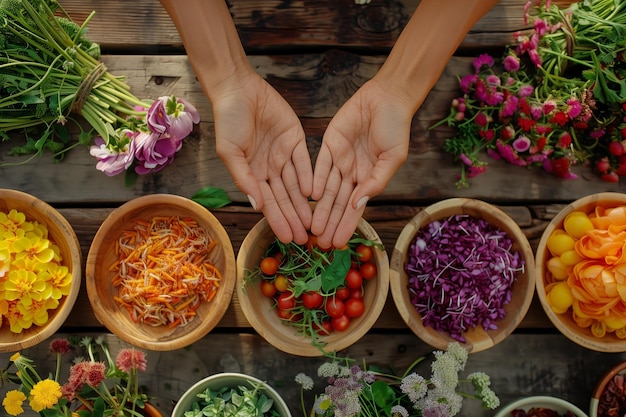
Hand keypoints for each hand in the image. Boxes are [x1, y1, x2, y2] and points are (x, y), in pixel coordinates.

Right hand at [212, 71, 312, 244]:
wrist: (239, 90)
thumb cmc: (228, 121)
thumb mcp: (230, 152)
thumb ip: (244, 178)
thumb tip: (256, 205)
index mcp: (253, 173)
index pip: (268, 203)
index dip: (278, 221)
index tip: (287, 239)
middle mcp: (270, 168)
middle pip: (285, 198)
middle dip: (294, 218)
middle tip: (306, 239)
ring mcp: (284, 155)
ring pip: (296, 185)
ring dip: (304, 204)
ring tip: (312, 223)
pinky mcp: (296, 140)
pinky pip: (304, 162)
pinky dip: (308, 177)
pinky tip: (312, 193)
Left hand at [311, 79, 410, 247]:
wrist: (387, 98)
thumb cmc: (396, 128)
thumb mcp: (393, 158)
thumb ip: (376, 181)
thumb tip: (358, 203)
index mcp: (368, 178)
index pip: (354, 208)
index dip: (346, 225)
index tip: (339, 243)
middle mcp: (352, 173)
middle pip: (338, 203)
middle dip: (330, 223)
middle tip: (320, 243)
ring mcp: (339, 159)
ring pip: (327, 189)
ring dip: (320, 209)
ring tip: (313, 228)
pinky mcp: (329, 144)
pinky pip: (320, 166)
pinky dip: (317, 181)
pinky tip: (312, 197)